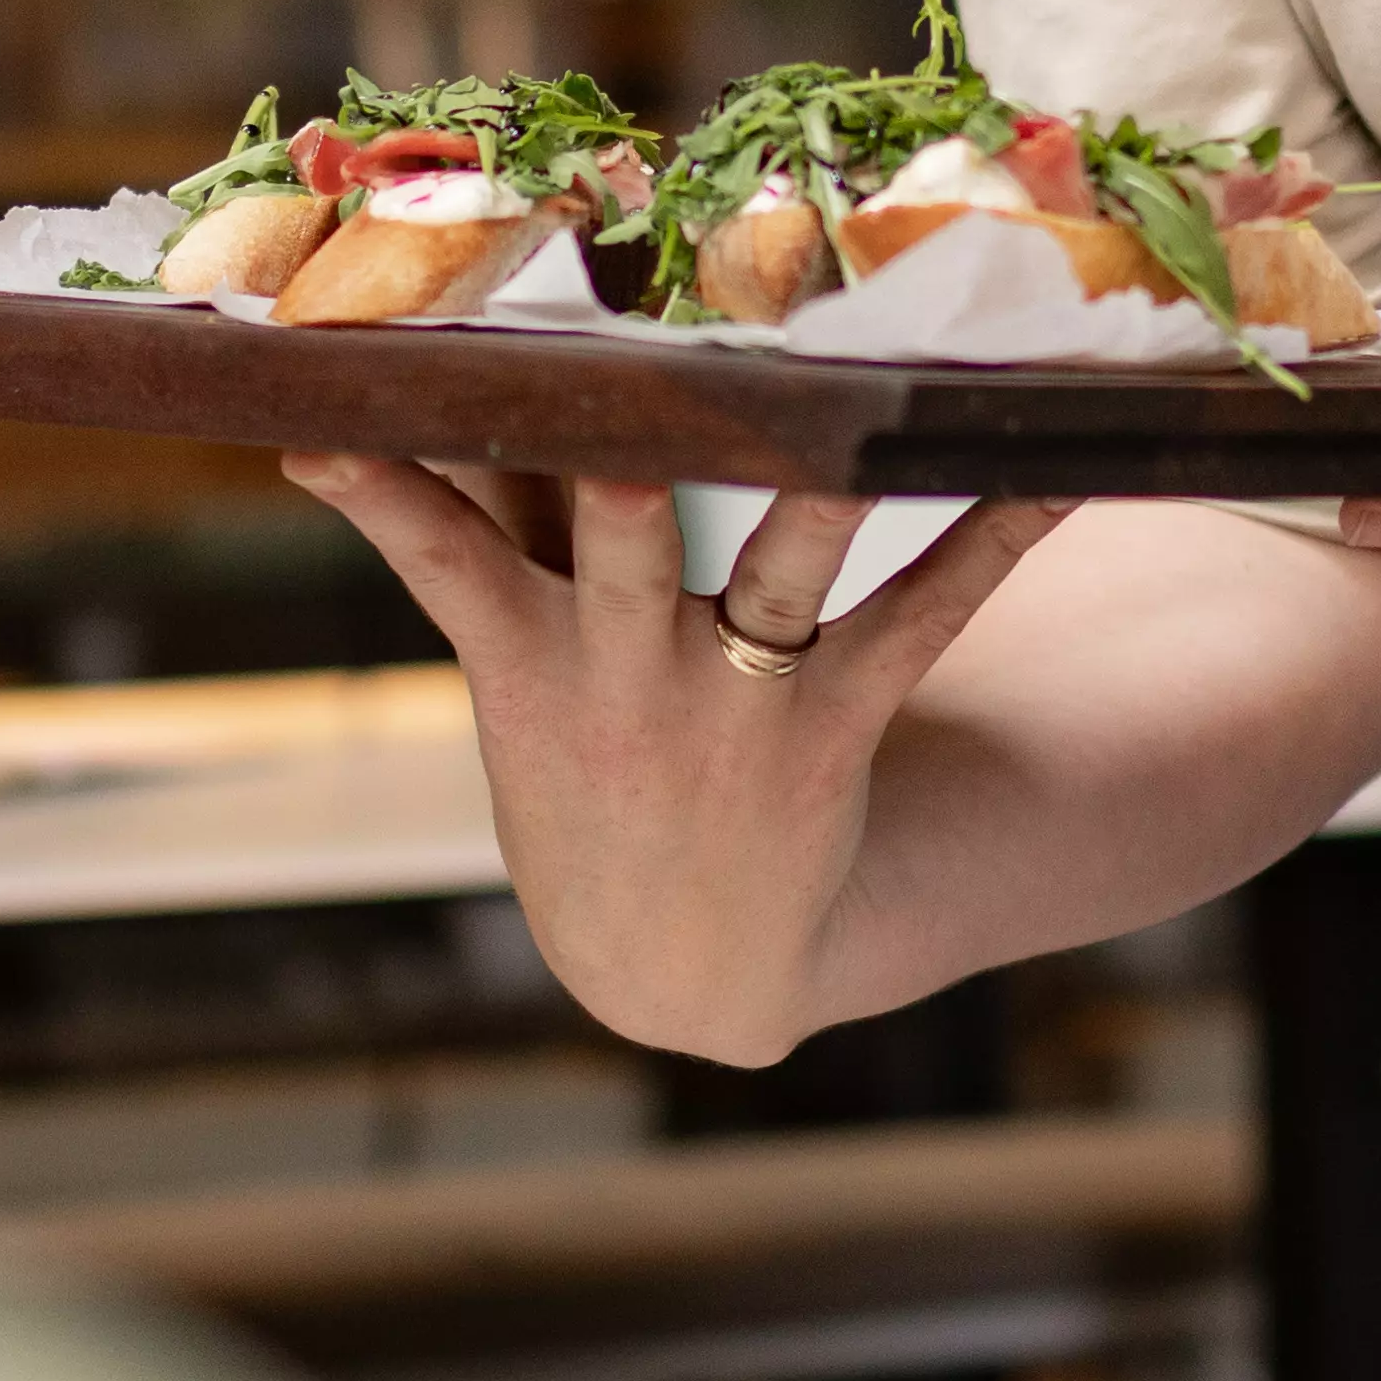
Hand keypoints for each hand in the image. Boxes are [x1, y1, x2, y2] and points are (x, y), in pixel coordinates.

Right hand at [284, 455, 1059, 1065]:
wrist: (673, 965)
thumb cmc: (579, 774)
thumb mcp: (511, 678)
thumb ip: (473, 536)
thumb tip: (358, 416)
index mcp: (525, 658)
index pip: (438, 558)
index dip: (385, 495)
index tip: (328, 428)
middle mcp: (627, 672)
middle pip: (619, 554)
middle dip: (621, 487)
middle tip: (626, 415)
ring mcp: (734, 702)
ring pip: (783, 579)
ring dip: (824, 500)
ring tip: (872, 422)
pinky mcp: (830, 725)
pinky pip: (920, 619)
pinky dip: (986, 544)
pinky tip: (1052, 475)